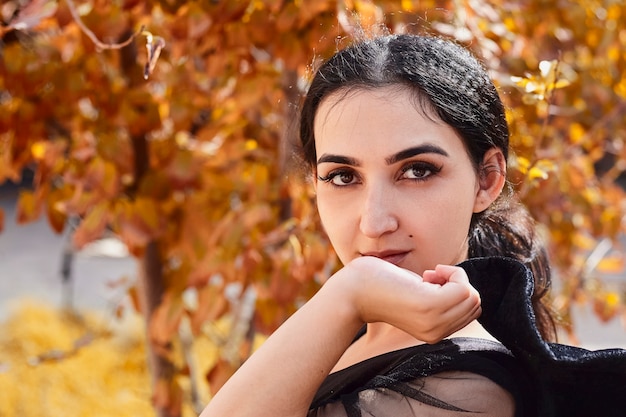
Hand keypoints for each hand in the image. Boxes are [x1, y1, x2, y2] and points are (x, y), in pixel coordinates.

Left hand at [330, 257, 481, 343]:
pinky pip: (464, 288)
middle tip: (429, 278)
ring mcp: (434, 322)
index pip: (471, 312)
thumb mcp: (416, 294)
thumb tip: (465, 287)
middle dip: (459, 283)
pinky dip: (452, 273)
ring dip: (455, 277)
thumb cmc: (381, 285)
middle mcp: (436, 334)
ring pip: (473, 296)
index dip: (456, 291)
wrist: (352, 291)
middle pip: (476, 304)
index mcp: (434, 333)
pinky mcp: (429, 306)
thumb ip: (439, 296)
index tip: (431, 283)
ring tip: (428, 276)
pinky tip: (428, 273)